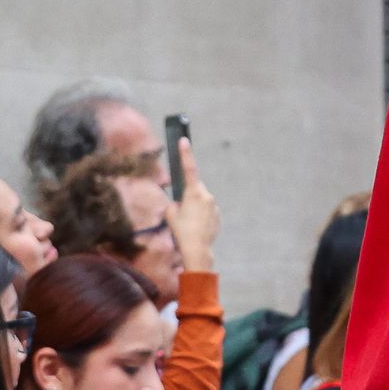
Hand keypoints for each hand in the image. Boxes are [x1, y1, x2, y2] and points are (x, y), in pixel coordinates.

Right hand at [165, 137, 219, 276]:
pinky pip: (207, 211)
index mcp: (193, 193)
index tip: (185, 140)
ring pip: (201, 201)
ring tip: (189, 223)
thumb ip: (174, 203)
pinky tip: (196, 227)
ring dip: (195, 208)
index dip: (186, 154)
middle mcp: (207, 196)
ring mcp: (214, 206)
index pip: (189, 169)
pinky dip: (201, 216)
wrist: (197, 249)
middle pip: (195, 189)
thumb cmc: (181, 231)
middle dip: (188, 196)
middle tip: (181, 212)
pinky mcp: (218, 215)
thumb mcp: (170, 214)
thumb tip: (179, 203)